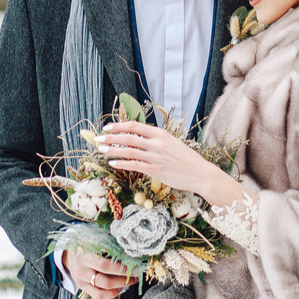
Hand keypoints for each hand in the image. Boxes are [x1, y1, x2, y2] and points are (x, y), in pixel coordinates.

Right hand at [62, 250, 133, 298]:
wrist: (68, 254)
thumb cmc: (86, 244)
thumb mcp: (94, 238)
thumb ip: (108, 243)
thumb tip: (128, 249)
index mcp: (85, 255)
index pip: (105, 265)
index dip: (121, 267)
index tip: (135, 265)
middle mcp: (82, 270)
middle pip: (106, 280)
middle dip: (124, 278)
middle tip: (137, 274)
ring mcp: (82, 280)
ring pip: (103, 289)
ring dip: (121, 286)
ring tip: (132, 280)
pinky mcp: (83, 288)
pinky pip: (99, 296)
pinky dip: (112, 293)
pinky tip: (120, 287)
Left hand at [97, 121, 242, 207]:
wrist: (200, 173)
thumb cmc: (186, 159)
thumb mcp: (171, 143)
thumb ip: (155, 140)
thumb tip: (137, 139)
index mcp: (160, 134)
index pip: (135, 126)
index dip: (119, 125)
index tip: (107, 127)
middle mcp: (156, 143)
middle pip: (128, 137)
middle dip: (110, 137)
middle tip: (98, 138)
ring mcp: (155, 157)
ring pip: (128, 151)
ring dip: (112, 150)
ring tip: (101, 150)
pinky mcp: (155, 170)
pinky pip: (134, 165)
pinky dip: (121, 164)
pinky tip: (112, 164)